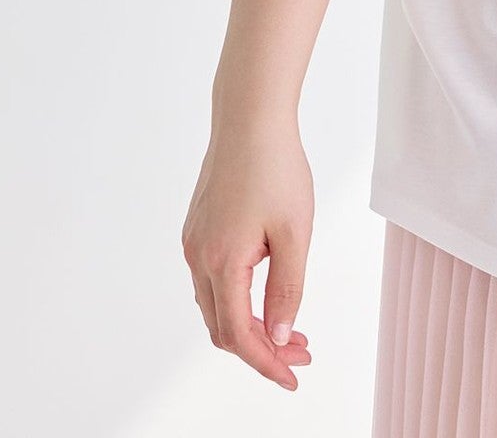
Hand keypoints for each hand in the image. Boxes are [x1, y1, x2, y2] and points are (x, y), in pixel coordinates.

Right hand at [181, 122, 314, 390]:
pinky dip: (239, 300)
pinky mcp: (198, 229)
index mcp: (221, 262)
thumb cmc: (276, 167)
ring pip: (216, 306)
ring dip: (251, 325)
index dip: (266, 363)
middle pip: (223, 327)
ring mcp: (194, 243)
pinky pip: (213, 281)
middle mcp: (198, 257)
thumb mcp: (295, 231)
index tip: (293, 378)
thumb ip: (288, 287)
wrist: (250, 118)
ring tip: (291, 330)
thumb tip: (282, 335)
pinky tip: (267, 296)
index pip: (239, 335)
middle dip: (262, 348)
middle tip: (302, 353)